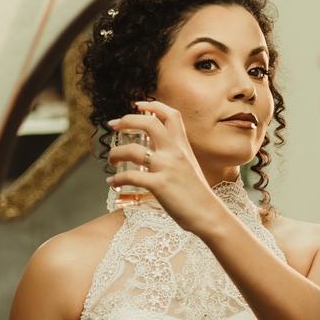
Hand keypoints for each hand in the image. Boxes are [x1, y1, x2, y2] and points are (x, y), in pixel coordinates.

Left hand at [107, 102, 221, 234]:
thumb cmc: (197, 195)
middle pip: (149, 123)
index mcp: (183, 147)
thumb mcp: (190, 167)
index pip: (171, 115)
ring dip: (115, 153)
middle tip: (114, 126)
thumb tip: (156, 154)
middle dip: (127, 120)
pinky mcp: (159, 185)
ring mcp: (167, 168)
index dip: (153, 105)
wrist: (208, 215)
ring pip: (132, 150)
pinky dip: (118, 179)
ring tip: (111, 160)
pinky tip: (114, 183)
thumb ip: (175, 157)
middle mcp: (175, 152)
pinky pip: (130, 176)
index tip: (138, 104)